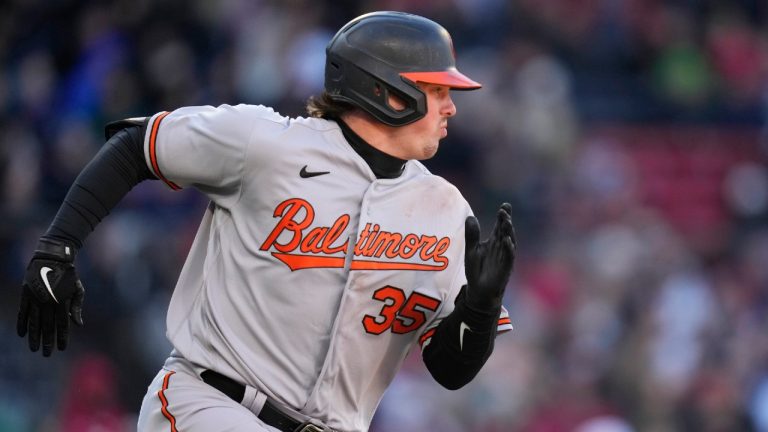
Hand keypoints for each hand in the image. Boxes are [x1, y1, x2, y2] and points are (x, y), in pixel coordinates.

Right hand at [17, 238, 84, 356]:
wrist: (52, 258)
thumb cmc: (69, 275)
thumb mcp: (78, 289)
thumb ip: (76, 307)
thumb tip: (78, 324)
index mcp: (63, 301)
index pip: (62, 324)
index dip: (62, 337)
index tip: (61, 349)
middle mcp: (49, 302)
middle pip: (47, 326)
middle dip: (47, 342)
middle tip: (46, 354)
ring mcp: (36, 298)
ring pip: (34, 322)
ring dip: (34, 337)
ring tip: (34, 349)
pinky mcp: (26, 294)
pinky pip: (23, 312)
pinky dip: (22, 323)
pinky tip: (22, 334)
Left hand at [464, 203, 515, 310]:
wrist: (479, 291)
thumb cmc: (477, 270)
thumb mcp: (471, 250)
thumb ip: (471, 235)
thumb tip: (470, 216)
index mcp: (494, 241)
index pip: (500, 226)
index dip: (503, 216)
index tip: (505, 205)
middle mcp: (502, 247)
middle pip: (506, 231)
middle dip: (506, 221)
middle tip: (504, 210)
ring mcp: (505, 257)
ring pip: (509, 242)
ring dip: (508, 232)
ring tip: (506, 221)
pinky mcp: (505, 268)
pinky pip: (509, 257)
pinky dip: (509, 249)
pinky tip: (507, 241)